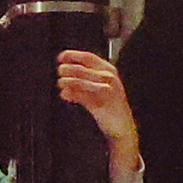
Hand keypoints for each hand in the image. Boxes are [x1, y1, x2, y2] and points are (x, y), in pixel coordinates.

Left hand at [55, 48, 137, 174]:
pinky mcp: (101, 105)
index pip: (88, 57)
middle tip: (59, 71)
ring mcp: (106, 91)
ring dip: (67, 81)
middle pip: (82, 69)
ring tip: (60, 83)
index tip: (61, 57)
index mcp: (109, 70)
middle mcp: (109, 78)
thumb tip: (67, 69)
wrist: (122, 126)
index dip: (72, 55)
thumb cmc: (110, 105)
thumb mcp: (102, 85)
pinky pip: (82, 97)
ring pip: (81, 81)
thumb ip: (87, 77)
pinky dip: (71, 94)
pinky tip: (64, 94)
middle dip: (67, 69)